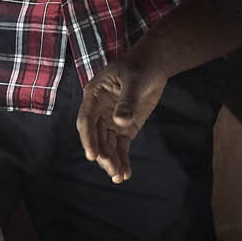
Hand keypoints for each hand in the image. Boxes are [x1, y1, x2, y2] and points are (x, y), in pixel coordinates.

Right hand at [77, 53, 168, 183]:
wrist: (155, 64)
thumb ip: (127, 101)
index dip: (88, 138)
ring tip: (119, 176)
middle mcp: (98, 111)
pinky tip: (125, 173)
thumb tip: (119, 122)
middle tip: (112, 169)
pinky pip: (120, 146)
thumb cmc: (140, 65)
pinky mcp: (124, 128)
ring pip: (107, 145)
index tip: (93, 155)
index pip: (86, 120)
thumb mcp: (134, 79)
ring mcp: (111, 120)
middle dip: (102, 154)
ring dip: (112, 161)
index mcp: (94, 95)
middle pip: (96, 136)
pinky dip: (122, 159)